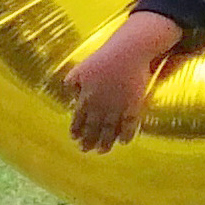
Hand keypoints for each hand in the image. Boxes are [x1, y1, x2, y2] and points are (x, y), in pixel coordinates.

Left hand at [65, 20, 169, 151]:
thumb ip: (71, 84)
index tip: (75, 138)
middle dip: (89, 141)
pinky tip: (123, 141)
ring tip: (102, 151)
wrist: (129, 53)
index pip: (79, 119)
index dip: (77, 130)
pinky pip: (130, 125)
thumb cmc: (103, 59)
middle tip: (86, 150)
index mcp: (86, 98)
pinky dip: (126, 134)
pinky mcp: (134, 105)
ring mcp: (118, 107)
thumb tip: (70, 97)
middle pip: (93, 128)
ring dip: (105, 142)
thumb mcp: (80, 69)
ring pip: (110, 130)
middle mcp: (101, 106)